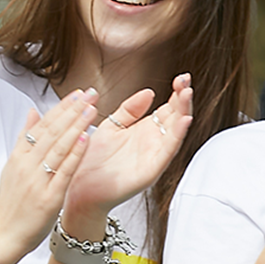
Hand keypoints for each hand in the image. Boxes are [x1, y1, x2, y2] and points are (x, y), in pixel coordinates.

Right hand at [0, 90, 96, 263]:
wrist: (3, 235)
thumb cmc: (11, 204)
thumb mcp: (12, 168)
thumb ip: (24, 140)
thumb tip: (33, 111)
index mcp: (19, 157)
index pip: (42, 126)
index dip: (61, 108)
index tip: (78, 93)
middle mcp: (27, 166)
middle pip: (52, 132)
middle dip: (73, 111)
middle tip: (90, 94)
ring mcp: (37, 181)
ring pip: (58, 148)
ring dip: (76, 126)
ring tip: (91, 109)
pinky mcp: (48, 198)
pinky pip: (63, 172)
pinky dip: (75, 154)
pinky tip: (86, 139)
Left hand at [65, 73, 193, 216]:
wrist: (77, 186)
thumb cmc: (92, 159)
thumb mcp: (111, 127)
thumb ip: (129, 110)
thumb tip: (150, 91)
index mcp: (144, 131)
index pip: (168, 108)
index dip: (176, 93)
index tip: (181, 77)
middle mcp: (152, 143)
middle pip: (175, 117)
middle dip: (183, 99)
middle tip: (186, 80)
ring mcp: (153, 157)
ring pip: (175, 133)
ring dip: (183, 113)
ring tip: (187, 95)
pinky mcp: (149, 171)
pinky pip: (167, 152)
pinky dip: (176, 136)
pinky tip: (183, 121)